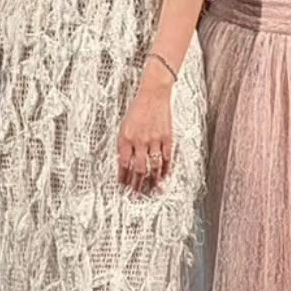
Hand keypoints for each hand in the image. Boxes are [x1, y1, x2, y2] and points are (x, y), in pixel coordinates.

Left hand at [118, 74, 173, 193]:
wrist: (153, 94)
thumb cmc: (137, 109)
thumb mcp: (124, 126)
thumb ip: (124, 145)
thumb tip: (124, 163)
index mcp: (125, 137)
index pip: (123, 164)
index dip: (123, 178)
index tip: (123, 187)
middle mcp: (139, 140)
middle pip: (138, 169)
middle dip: (137, 185)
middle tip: (137, 195)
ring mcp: (154, 140)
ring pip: (153, 166)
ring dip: (152, 181)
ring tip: (151, 191)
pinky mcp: (167, 137)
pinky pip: (167, 158)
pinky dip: (166, 170)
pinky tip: (164, 177)